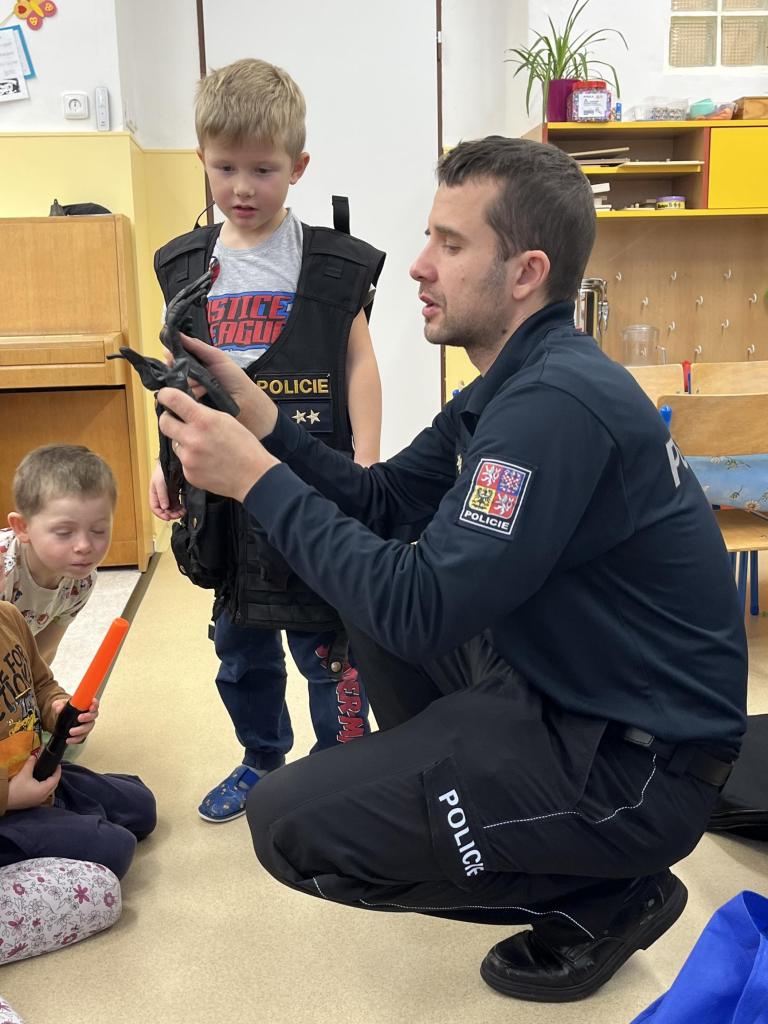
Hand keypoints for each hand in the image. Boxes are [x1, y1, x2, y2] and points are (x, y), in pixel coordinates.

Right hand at [7, 755, 60, 810]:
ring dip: (50, 783)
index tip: (57, 764)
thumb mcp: (24, 773)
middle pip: (54, 785)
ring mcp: (39, 801)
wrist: (4, 799)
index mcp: (44, 790)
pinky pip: (44, 794)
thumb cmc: (16, 788)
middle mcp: (44, 797)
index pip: (56, 779)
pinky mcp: (33, 803)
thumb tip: (34, 756)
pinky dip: (45, 788)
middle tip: (53, 768)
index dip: (58, 771)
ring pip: (49, 791)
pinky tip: (41, 783)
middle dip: (55, 777)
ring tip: (48, 774)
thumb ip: (31, 763)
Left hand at [51, 698, 99, 743]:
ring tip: (71, 731)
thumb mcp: (59, 704)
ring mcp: (87, 725)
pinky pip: (82, 737)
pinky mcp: (82, 733)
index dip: (95, 705)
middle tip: (79, 718)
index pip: (94, 704)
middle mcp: (89, 715)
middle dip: (88, 717)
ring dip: (81, 730)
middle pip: (93, 715)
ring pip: (89, 727)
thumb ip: (59, 705)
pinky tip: (69, 739)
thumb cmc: (63, 708)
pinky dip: (76, 739)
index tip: (91, 707)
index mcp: (86, 706)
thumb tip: (59, 709)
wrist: (59, 719)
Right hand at [149, 461, 183, 520]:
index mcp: (154, 494)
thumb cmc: (163, 471)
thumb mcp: (160, 483)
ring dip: (176, 512)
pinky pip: (176, 503)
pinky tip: (183, 508)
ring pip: (171, 508)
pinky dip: (179, 507)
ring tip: (182, 512)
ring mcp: (168, 495)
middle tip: (178, 515)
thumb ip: (162, 496)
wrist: (172, 462)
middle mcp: (160, 496)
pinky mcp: (174, 493)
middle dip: (170, 514)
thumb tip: (164, 508)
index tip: (168, 518)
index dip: (160, 514)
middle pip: (164, 510)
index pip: (155, 508)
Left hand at [157, 388, 279, 501]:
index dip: (165, 395)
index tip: (165, 396)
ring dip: (183, 442)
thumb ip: (203, 413)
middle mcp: (192, 438)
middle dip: (169, 419)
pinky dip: (191, 460)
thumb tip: (184, 409)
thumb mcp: (226, 420)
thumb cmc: (245, 446)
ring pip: (174, 443)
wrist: (254, 477)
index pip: (171, 399)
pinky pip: (183, 461)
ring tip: (203, 447)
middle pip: (164, 422)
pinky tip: (207, 461)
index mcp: (203, 420)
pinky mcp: (188, 474)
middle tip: (178, 421)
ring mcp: (188, 458)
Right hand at [173, 334, 277, 437]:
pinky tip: (202, 392)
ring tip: (203, 384)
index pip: (174, 357)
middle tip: (190, 369)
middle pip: (171, 370)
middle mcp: (189, 377)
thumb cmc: (234, 378)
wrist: (244, 401)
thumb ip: (196, 346)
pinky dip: (191, 393)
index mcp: (194, 364)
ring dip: (189, 382)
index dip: (171, 355)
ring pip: (175, 383)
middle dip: (177, 368)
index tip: (170, 353)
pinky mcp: (191, 404)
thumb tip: (177, 334)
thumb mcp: (216, 356)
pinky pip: (181, 397)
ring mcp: (189, 392)